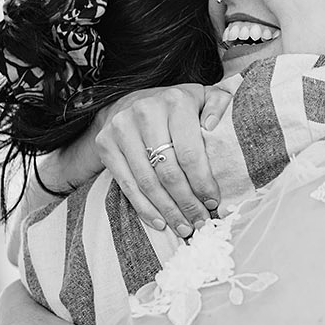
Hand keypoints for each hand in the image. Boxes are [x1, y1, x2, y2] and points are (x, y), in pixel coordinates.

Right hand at [93, 83, 234, 236]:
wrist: (133, 100)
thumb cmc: (178, 106)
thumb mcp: (205, 97)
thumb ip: (219, 105)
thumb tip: (213, 127)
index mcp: (175, 101)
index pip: (189, 152)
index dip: (202, 182)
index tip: (213, 202)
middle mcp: (146, 112)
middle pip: (168, 170)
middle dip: (186, 202)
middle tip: (200, 221)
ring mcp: (121, 128)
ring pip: (147, 181)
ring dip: (167, 210)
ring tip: (183, 227)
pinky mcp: (105, 144)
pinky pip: (126, 184)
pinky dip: (144, 208)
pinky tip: (159, 221)